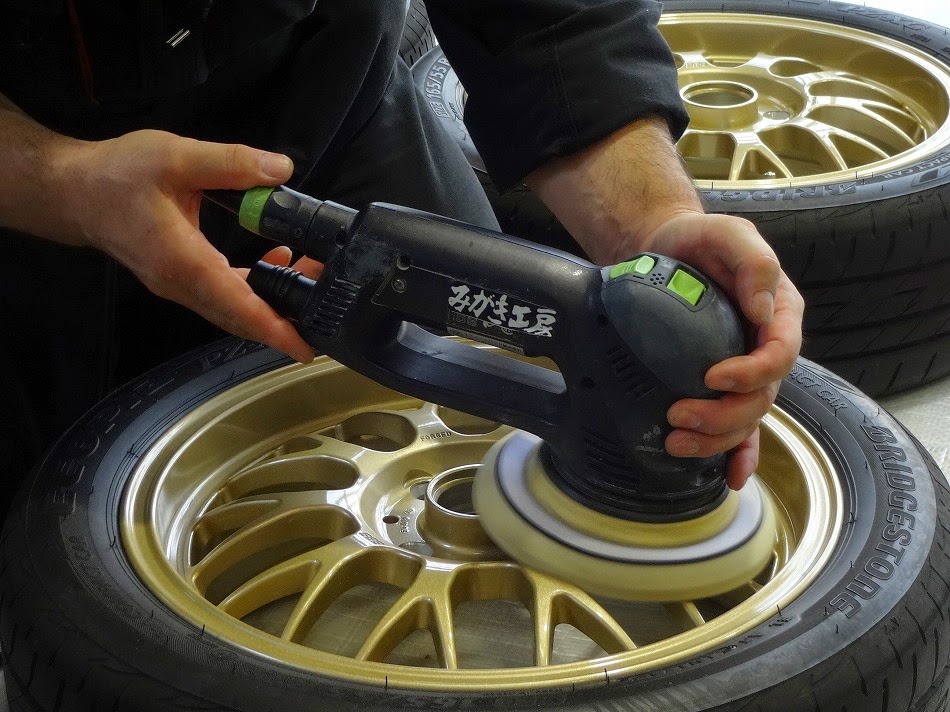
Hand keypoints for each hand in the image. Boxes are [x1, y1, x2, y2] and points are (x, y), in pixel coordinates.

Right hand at [63, 129, 315, 362]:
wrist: (72, 192)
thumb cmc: (116, 174)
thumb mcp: (176, 156)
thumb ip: (231, 163)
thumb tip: (280, 170)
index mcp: (183, 263)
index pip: (238, 306)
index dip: (274, 329)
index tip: (304, 347)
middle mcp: (182, 286)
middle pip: (241, 317)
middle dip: (286, 313)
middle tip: (326, 291)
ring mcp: (179, 288)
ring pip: (233, 310)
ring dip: (273, 298)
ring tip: (307, 269)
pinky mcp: (178, 281)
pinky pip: (222, 297)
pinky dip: (253, 287)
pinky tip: (274, 260)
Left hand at [643, 211, 803, 488]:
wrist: (663, 250)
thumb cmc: (698, 240)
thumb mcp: (727, 233)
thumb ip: (753, 262)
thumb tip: (763, 309)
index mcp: (780, 314)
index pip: (780, 354)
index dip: (752, 373)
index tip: (712, 376)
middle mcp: (765, 348)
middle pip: (761, 397)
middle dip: (724, 415)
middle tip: (678, 415)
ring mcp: (744, 371)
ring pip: (746, 419)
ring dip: (716, 439)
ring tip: (676, 442)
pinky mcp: (719, 387)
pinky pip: (738, 429)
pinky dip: (736, 455)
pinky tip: (728, 476)